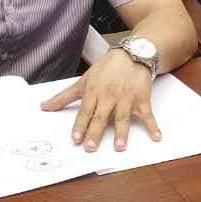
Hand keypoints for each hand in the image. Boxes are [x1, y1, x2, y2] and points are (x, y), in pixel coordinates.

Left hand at [40, 48, 159, 152]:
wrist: (133, 54)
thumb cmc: (107, 68)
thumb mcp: (84, 80)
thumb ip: (64, 96)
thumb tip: (44, 107)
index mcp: (94, 91)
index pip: (85, 111)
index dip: (80, 125)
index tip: (75, 139)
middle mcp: (110, 96)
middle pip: (101, 117)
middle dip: (96, 132)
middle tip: (91, 147)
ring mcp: (127, 98)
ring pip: (122, 117)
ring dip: (121, 132)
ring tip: (118, 146)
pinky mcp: (142, 99)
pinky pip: (148, 115)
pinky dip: (153, 126)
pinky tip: (156, 137)